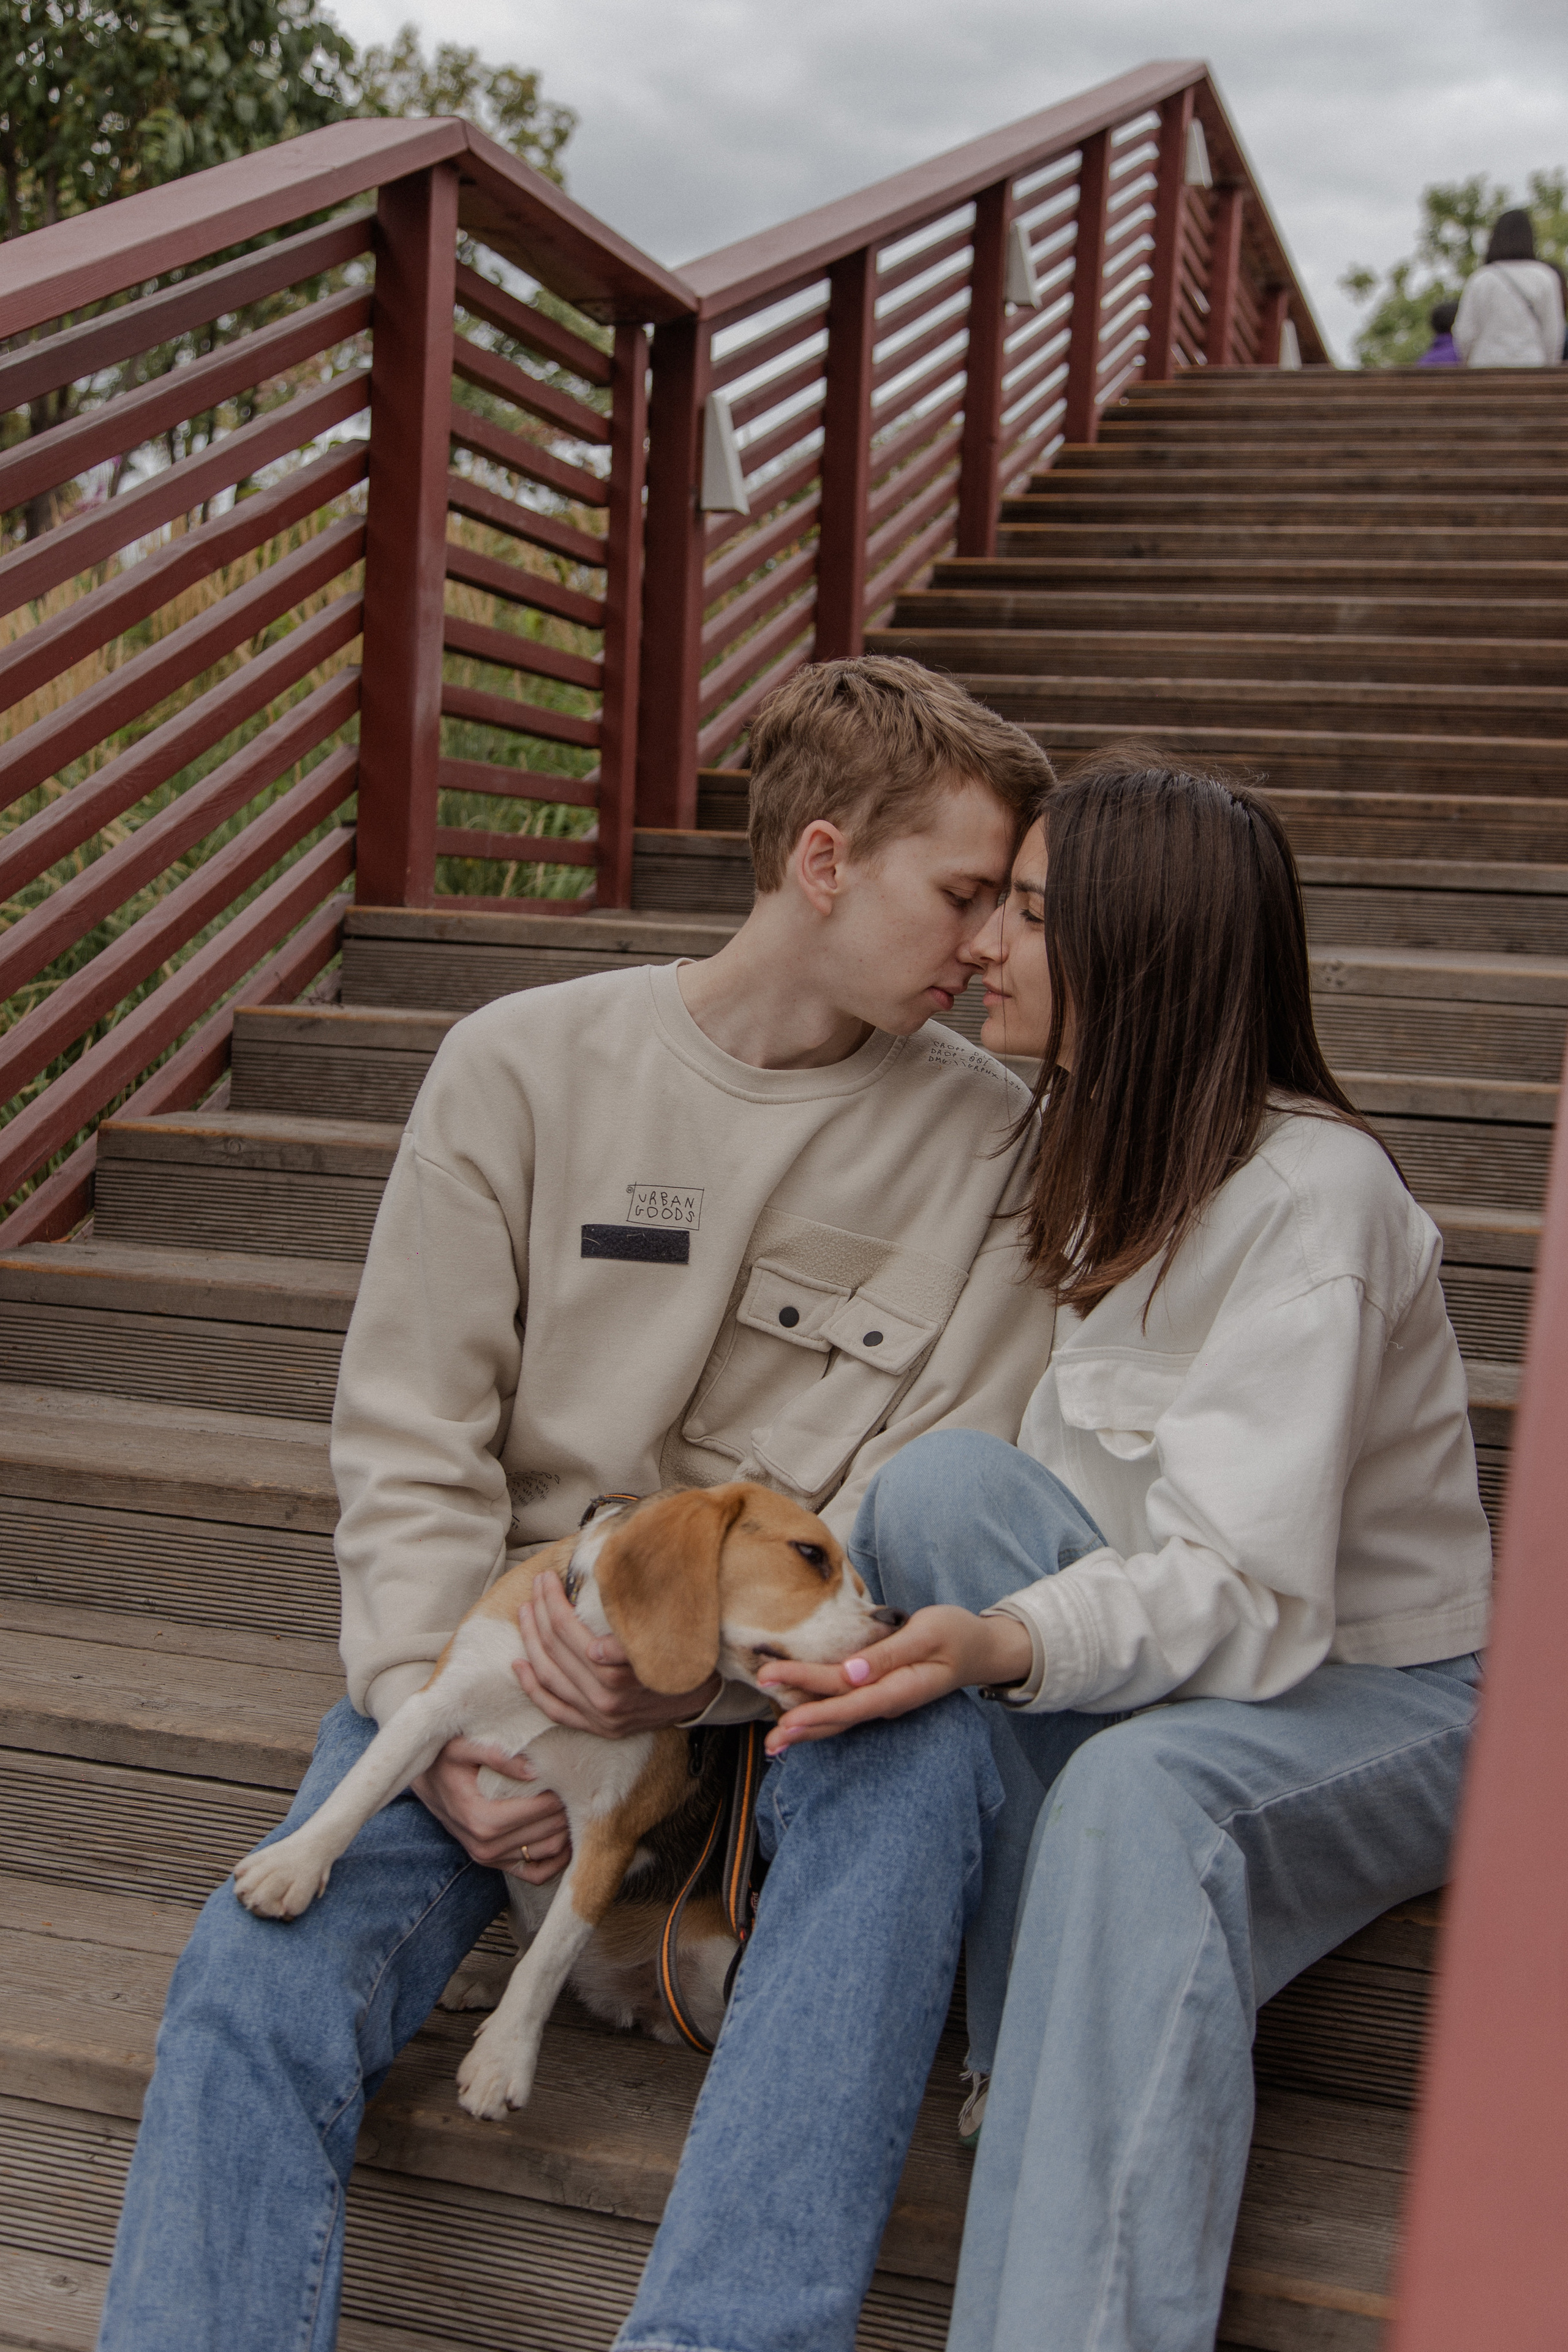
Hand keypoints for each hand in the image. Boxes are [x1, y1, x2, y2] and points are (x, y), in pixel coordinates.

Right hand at [412, 1736, 570, 1883]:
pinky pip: (536, 1874)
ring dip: (568, 1832)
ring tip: (577, 1806)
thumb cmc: (446, 1760)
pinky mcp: (496, 1864)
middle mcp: (486, 1846)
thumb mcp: (462, 1747)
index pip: (536, 1811)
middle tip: (582, 1788)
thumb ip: (495, 1754)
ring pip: (547, 1852)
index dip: (559, 1794)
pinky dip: (557, 1861)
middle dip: (568, 1809)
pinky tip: (567, 1838)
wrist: (429, 1784)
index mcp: (480, 1818)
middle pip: (546, 1831)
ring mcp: (491, 1859)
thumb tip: (533, 1770)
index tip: (572, 1775)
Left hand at [512, 1568, 722, 1737]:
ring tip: (526, 1613)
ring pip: (550, 1677)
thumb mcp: (665, 1630)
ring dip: (531, 1642)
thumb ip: (631, 1625)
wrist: (704, 1695)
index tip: (550, 1577)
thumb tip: (599, 1622)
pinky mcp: (597, 1728)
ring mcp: (600, 1717)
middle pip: (557, 1651)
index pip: (570, 1631)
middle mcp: (608, 1700)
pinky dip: (532, 1687)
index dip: (554, 1601)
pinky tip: (519, 1664)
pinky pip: (554, 1709)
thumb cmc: (684, 1652)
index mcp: (622, 1673)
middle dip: (541, 1612)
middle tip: (537, 1586)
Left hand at [759, 1606, 1033, 1755]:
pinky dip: (819, 1718)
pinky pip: (844, 1709)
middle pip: (838, 1715)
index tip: (785, 1714)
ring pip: (839, 1720)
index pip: (849, 1699)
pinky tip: (796, 1724)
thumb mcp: (929, 1633)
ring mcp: (882, 1701)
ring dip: (806, 1730)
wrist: (979, 1649)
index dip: (816, 1707)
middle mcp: (887, 1702)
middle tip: (767, 1738)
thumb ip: (889, 1654)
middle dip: (801, 1724)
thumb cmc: (955, 1634)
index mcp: (899, 1688)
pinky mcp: (878, 1694)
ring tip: (772, 1745)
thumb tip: (852, 1672)